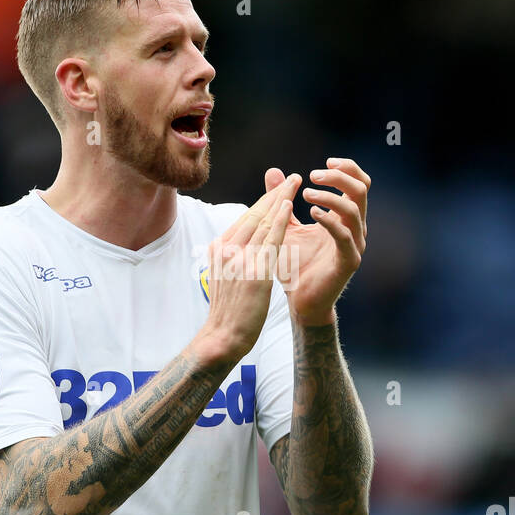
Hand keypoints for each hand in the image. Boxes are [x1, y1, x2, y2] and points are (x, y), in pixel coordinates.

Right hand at [195, 173, 299, 364]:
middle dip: (274, 194)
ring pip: (263, 222)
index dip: (264, 202)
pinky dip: (280, 220)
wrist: (222, 337)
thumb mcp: (225, 277)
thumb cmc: (228, 313)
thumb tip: (245, 245)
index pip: (245, 220)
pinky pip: (270, 240)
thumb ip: (234, 257)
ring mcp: (239, 259)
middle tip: (291, 178)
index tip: (278, 190)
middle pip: (254, 215)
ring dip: (281, 200)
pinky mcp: (254, 270)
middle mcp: (226, 249)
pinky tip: (289, 206)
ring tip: (295, 183)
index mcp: (219, 249)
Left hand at [266, 158, 368, 326]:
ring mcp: (354, 245)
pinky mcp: (349, 261)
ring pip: (354, 210)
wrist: (299, 300)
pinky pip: (345, 236)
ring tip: (306, 195)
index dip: (347, 169)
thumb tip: (273, 171)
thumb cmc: (294, 264)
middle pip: (361, 190)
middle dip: (339, 177)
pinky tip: (311, 214)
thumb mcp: (284, 225)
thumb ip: (281, 198)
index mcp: (344, 217)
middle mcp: (355, 228)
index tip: (326, 162)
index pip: (358, 184)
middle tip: (313, 175)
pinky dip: (329, 221)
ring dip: (330, 197)